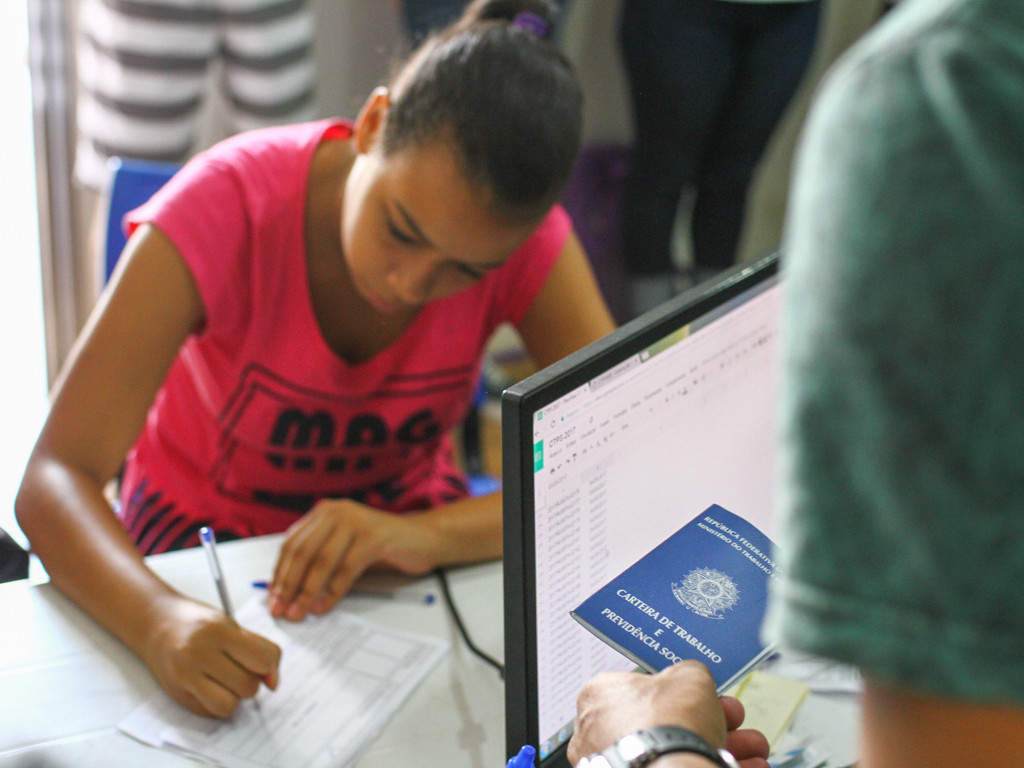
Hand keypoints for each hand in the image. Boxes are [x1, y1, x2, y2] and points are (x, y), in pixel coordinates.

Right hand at [142, 594, 280, 716]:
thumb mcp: (233, 625)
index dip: (268, 664)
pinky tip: (211, 686)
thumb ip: (260, 649)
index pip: (262, 660)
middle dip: (250, 680)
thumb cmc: (200, 624)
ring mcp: (184, 676)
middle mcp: (198, 654)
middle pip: (248, 686)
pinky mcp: (177, 695)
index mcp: (218, 631)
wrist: (157, 624)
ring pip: (230, 705)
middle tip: (238, 667)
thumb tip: (274, 684)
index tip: (260, 661)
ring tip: (226, 679)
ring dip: (235, 696)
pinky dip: (218, 703)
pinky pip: (212, 713)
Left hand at [268, 498, 440, 620]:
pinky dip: (333, 592)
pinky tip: (325, 607)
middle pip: (303, 552)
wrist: (424, 539)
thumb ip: (318, 560)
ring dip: (307, 592)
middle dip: (289, 585)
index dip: (280, 574)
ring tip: (299, 613)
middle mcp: (337, 512)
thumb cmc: (381, 547)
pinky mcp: (375, 537)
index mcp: (324, 513)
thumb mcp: (343, 548)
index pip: (291, 544)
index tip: (272, 600)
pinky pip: (347, 569)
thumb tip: (286, 591)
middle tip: (281, 611)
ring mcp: (357, 521)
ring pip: (322, 561)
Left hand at [568, 662, 769, 767]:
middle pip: (666, 723)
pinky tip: (743, 767)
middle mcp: (600, 732)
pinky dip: (706, 766)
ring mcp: (615, 763)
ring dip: (722, 748)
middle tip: (735, 723)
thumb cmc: (667, 725)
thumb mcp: (690, 677)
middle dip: (713, 723)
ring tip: (751, 752)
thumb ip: (690, 672)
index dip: (686, 693)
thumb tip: (692, 676)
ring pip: (674, 751)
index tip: (711, 698)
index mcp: (600, 695)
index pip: (646, 688)